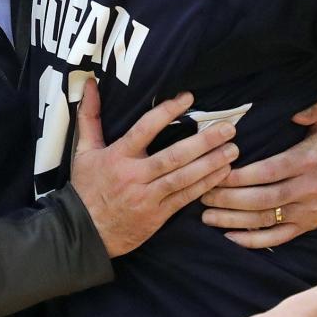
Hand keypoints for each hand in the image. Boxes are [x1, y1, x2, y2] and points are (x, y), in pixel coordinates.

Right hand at [71, 79, 237, 257]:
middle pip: (173, 156)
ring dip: (210, 164)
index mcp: (117, 157)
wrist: (84, 232)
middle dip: (203, 142)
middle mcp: (135, 176)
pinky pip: (184, 198)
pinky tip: (222, 174)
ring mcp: (148, 197)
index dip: (167, 112)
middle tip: (227, 128)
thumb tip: (90, 84)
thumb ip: (90, 116)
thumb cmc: (86, 188)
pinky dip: (205, 186)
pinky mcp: (157, 216)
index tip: (189, 98)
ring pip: (183, 178)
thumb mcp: (84, 151)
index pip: (145, 130)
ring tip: (232, 149)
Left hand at [200, 100, 316, 246]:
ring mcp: (305, 212)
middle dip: (230, 199)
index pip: (269, 171)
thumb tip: (296, 110)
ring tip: (206, 216)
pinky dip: (253, 241)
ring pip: (266, 220)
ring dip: (233, 220)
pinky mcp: (303, 227)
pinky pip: (277, 238)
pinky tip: (229, 237)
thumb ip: (314, 110)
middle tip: (203, 194)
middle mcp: (307, 189)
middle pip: (263, 198)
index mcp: (307, 161)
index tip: (217, 173)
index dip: (242, 175)